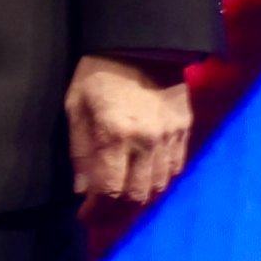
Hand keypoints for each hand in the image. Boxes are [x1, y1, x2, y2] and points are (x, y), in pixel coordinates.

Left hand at [67, 54, 191, 208]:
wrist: (143, 43)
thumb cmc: (98, 72)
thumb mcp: (75, 106)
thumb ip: (79, 150)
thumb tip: (82, 189)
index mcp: (114, 135)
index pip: (110, 190)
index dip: (97, 211)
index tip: (84, 217)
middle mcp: (146, 142)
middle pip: (138, 195)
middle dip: (117, 212)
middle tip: (101, 213)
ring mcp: (170, 137)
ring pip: (159, 186)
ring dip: (139, 199)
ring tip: (120, 200)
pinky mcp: (186, 130)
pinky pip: (175, 168)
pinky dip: (158, 181)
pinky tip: (143, 180)